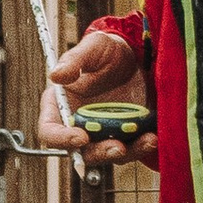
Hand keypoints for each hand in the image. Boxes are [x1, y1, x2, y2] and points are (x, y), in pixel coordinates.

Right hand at [35, 23, 158, 167]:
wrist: (136, 56)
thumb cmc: (108, 50)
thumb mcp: (93, 47)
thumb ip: (74, 61)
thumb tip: (55, 76)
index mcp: (60, 106)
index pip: (50, 130)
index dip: (61, 139)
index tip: (80, 137)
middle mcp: (78, 125)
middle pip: (80, 151)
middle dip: (99, 153)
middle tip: (118, 147)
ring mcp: (102, 133)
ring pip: (107, 154)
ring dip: (126, 153)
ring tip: (146, 141)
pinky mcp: (124, 136)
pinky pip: (130, 148)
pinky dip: (141, 147)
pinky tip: (153, 137)